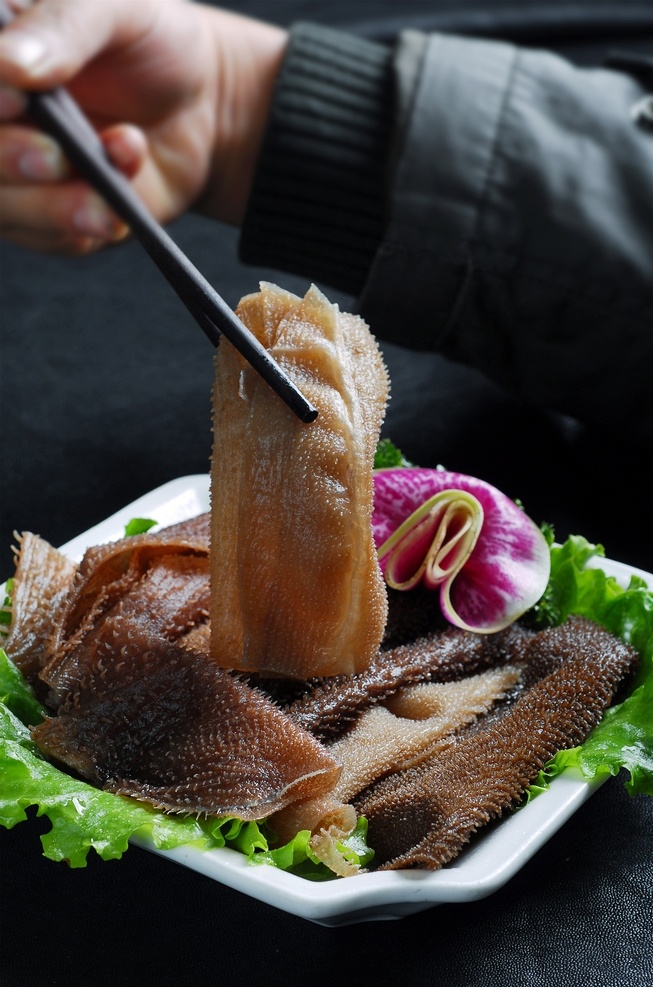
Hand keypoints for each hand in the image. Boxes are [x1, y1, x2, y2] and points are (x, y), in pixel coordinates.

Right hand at [0, 0, 286, 252]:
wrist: (203, 102)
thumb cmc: (147, 42)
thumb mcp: (112, 8)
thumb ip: (62, 26)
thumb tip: (11, 66)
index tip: (17, 100)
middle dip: (9, 159)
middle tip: (56, 156)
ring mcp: (18, 174)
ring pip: (3, 207)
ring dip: (51, 205)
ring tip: (105, 192)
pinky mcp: (55, 220)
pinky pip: (51, 238)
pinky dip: (86, 223)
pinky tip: (119, 204)